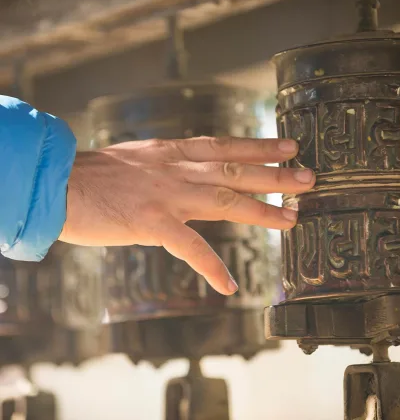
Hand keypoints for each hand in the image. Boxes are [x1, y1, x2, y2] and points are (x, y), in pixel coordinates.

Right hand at [60, 136, 313, 294]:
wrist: (58, 183)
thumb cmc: (95, 174)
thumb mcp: (139, 158)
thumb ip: (168, 164)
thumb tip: (189, 169)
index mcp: (172, 153)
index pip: (225, 145)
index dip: (259, 145)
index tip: (289, 145)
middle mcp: (176, 170)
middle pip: (235, 170)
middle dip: (275, 174)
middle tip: (309, 177)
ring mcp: (167, 195)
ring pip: (225, 200)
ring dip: (261, 212)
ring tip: (292, 220)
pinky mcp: (151, 222)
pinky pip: (189, 247)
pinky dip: (210, 267)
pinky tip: (229, 286)